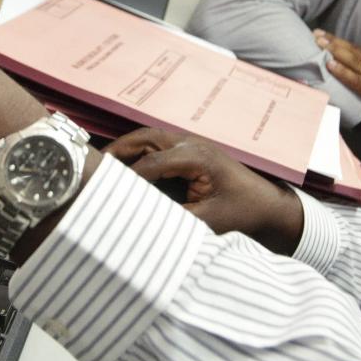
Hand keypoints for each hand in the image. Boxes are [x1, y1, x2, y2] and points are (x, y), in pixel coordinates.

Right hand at [105, 128, 302, 254]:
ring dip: (125, 150)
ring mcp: (190, 144)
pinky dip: (136, 153)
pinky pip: (155, 146)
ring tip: (100, 168)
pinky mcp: (188, 152)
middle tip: (91, 168)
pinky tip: (122, 170)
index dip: (127, 176)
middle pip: (144, 138)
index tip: (105, 191)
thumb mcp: (209, 222)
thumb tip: (142, 221)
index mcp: (198, 156)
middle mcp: (191, 144)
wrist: (269, 205)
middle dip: (117, 152)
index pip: (151, 161)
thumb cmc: (244, 212)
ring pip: (147, 138)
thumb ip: (176, 219)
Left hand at [315, 30, 360, 134]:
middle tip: (317, 33)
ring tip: (318, 42)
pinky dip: (342, 71)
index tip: (331, 39)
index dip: (346, 46)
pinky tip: (330, 64)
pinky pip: (357, 80)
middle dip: (335, 42)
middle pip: (356, 51)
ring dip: (334, 51)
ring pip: (354, 61)